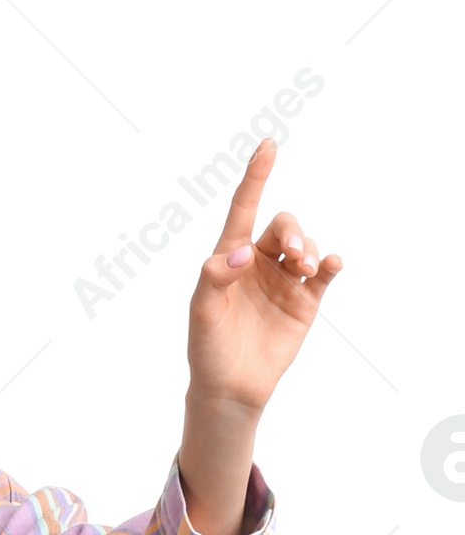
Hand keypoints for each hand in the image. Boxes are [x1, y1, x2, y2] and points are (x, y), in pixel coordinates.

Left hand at [187, 137, 341, 415]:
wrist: (230, 388)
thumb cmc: (208, 347)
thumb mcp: (203, 310)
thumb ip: (216, 276)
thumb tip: (245, 254)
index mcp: (231, 256)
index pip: (244, 208)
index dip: (256, 177)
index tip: (267, 146)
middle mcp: (260, 262)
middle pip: (284, 226)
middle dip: (292, 232)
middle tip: (294, 254)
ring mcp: (284, 280)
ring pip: (306, 246)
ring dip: (309, 248)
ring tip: (305, 267)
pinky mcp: (305, 301)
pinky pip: (325, 275)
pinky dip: (332, 264)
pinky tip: (331, 265)